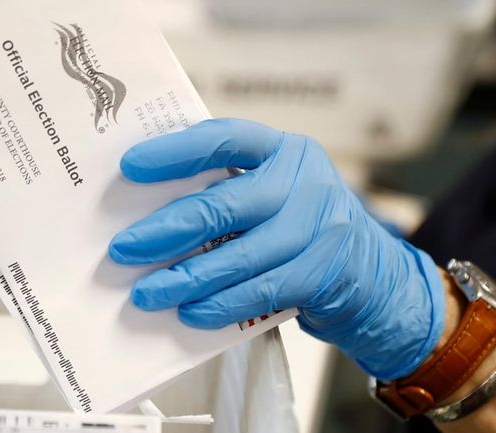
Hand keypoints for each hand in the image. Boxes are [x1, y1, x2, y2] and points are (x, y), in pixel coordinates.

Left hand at [109, 118, 444, 379]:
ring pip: (239, 256)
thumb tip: (146, 212)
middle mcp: (304, 180)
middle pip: (224, 204)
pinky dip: (221, 305)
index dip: (176, 151)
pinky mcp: (324, 272)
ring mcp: (319, 226)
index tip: (130, 166)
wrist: (371, 273)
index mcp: (281, 150)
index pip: (225, 138)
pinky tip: (189, 313)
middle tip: (124, 249)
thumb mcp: (272, 193)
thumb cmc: (299, 226)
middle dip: (166, 230)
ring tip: (146, 293)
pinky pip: (261, 291)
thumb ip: (227, 191)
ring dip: (186, 278)